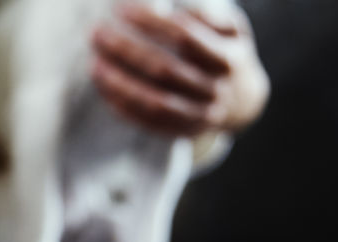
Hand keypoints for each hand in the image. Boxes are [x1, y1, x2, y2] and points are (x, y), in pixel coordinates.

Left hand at [90, 4, 269, 137]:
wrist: (243, 101)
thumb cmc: (224, 52)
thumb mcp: (228, 27)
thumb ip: (205, 14)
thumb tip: (167, 7)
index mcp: (228, 57)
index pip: (185, 37)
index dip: (151, 22)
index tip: (120, 9)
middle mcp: (215, 89)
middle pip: (165, 70)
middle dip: (127, 50)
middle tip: (96, 33)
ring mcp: (200, 115)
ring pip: (155, 102)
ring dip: (120, 85)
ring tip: (94, 65)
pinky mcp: (184, 132)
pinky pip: (149, 123)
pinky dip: (124, 107)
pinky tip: (104, 90)